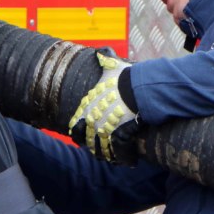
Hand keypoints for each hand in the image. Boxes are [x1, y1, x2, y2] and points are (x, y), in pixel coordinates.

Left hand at [68, 50, 141, 164]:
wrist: (138, 87)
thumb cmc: (124, 76)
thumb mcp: (111, 66)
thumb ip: (104, 59)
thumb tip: (100, 51)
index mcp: (88, 107)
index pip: (75, 126)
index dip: (78, 134)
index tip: (81, 139)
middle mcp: (93, 120)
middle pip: (88, 142)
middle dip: (94, 148)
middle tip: (100, 153)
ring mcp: (105, 130)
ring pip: (103, 150)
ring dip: (109, 156)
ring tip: (114, 160)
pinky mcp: (120, 136)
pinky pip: (121, 153)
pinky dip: (126, 159)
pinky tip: (130, 162)